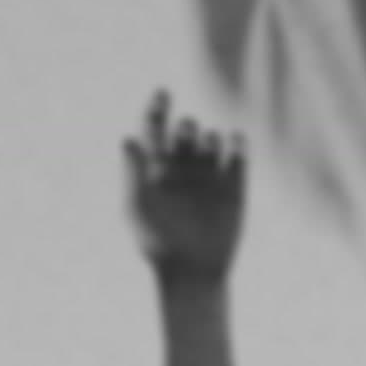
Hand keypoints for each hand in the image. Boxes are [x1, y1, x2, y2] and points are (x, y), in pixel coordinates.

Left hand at [124, 93, 245, 282]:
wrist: (193, 272)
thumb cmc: (158, 244)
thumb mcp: (139, 207)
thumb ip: (134, 173)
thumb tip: (126, 139)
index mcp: (156, 168)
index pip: (156, 128)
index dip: (158, 108)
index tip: (162, 93)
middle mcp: (183, 167)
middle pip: (186, 129)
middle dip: (185, 129)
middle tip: (185, 139)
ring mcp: (209, 175)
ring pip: (212, 137)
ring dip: (208, 140)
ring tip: (206, 156)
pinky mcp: (234, 186)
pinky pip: (238, 153)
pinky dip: (237, 144)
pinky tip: (233, 145)